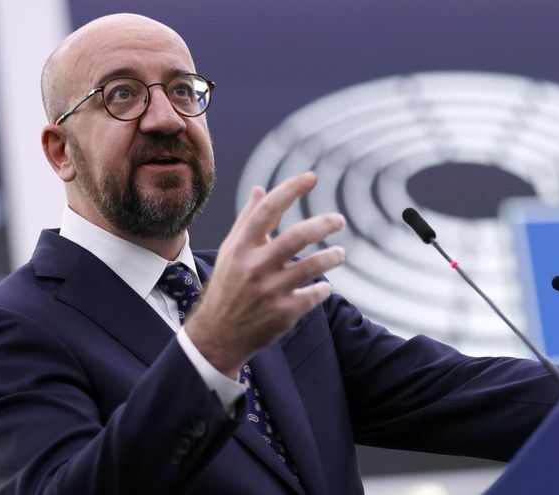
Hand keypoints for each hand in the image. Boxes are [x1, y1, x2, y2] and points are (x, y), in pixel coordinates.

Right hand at [185, 172, 345, 377]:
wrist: (217, 335)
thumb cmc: (228, 286)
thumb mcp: (232, 251)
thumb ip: (248, 220)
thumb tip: (261, 189)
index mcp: (242, 247)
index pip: (268, 209)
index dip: (291, 189)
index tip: (311, 177)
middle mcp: (255, 266)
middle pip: (297, 237)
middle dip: (324, 224)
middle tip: (339, 220)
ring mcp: (270, 290)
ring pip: (312, 267)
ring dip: (332, 256)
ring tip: (340, 253)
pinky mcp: (284, 312)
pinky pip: (314, 294)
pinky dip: (323, 289)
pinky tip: (324, 286)